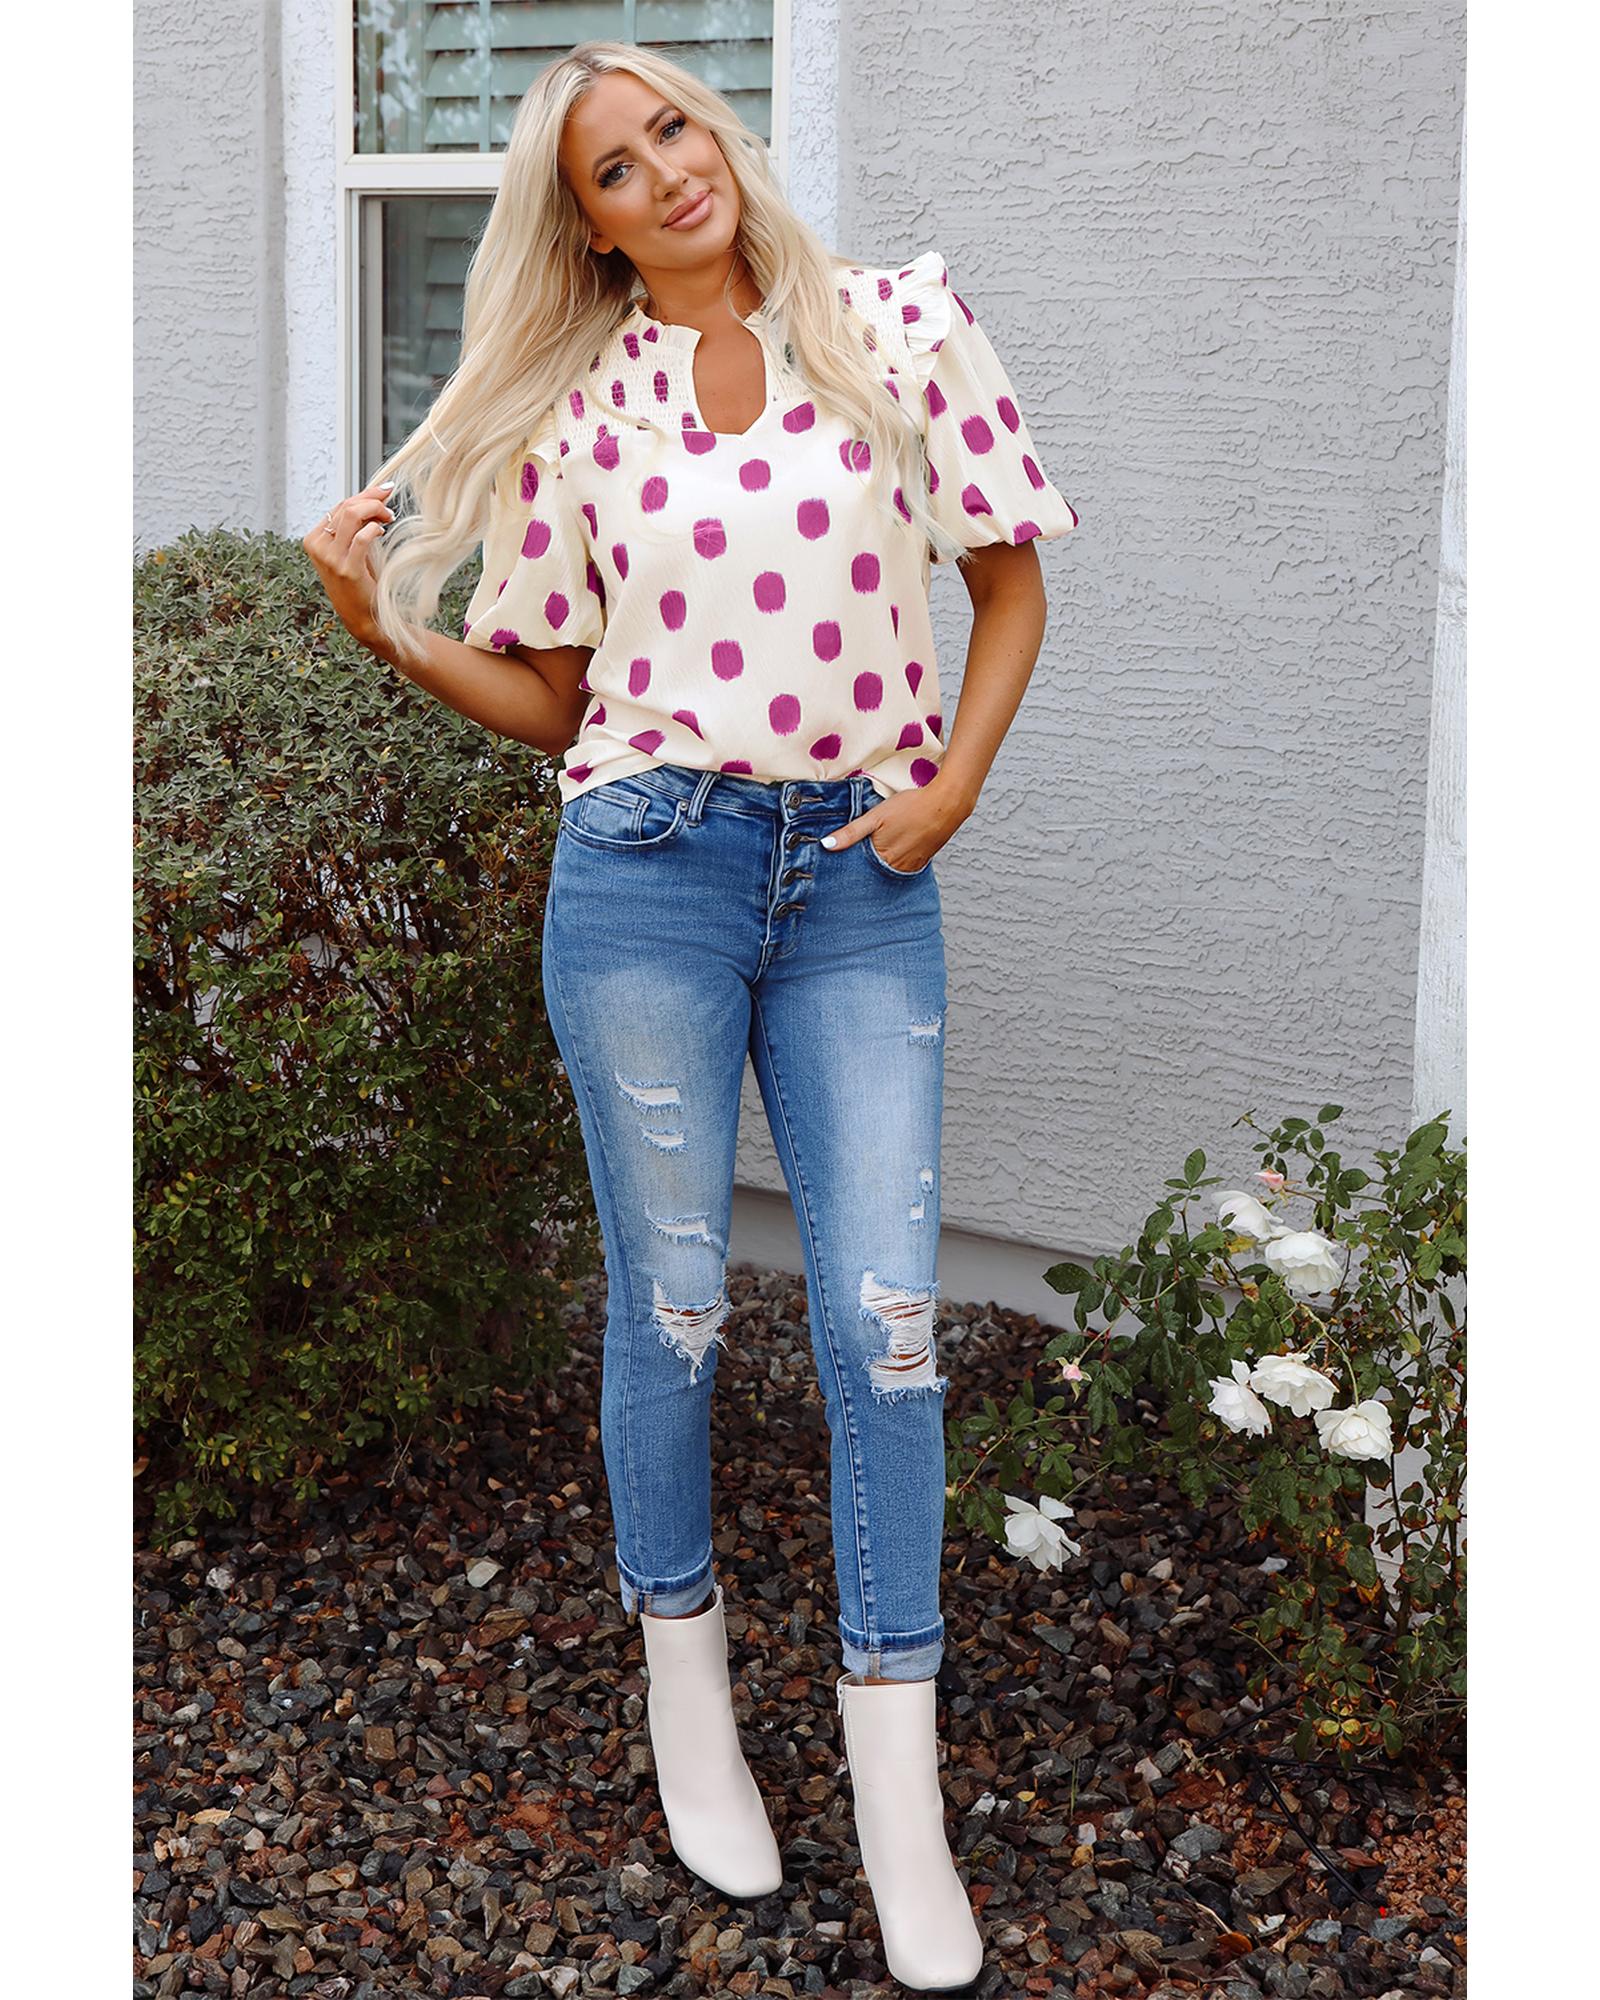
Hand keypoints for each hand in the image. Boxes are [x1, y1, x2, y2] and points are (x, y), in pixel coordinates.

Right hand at [302, 479, 394, 646]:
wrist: (361, 615)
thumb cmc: (359, 581)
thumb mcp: (352, 548)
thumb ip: (356, 524)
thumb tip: (375, 494)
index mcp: (314, 539)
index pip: (339, 506)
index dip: (364, 495)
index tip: (384, 492)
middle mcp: (318, 546)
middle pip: (345, 507)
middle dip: (371, 501)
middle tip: (389, 508)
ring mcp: (329, 558)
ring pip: (351, 515)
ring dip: (375, 510)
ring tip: (388, 518)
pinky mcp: (346, 569)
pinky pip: (362, 537)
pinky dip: (375, 529)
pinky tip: (382, 532)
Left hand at [820, 775, 975, 871]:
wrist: (947, 803)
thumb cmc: (911, 806)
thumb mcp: (875, 816)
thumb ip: (851, 832)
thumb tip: (826, 845)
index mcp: (883, 859)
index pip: (859, 871)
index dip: (849, 865)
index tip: (839, 864)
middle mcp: (897, 868)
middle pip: (874, 872)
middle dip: (864, 868)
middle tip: (856, 859)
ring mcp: (912, 866)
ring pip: (889, 871)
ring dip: (881, 865)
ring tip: (876, 853)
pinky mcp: (923, 861)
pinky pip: (904, 867)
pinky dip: (896, 862)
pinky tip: (894, 851)